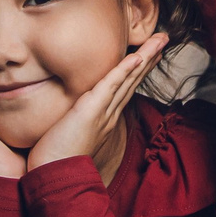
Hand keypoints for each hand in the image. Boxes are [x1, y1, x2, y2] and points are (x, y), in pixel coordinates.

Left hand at [27, 34, 168, 171]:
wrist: (52, 178)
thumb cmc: (55, 159)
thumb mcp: (70, 134)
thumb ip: (76, 121)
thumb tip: (73, 112)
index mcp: (105, 119)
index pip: (126, 88)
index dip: (139, 69)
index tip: (150, 54)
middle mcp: (109, 115)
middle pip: (133, 80)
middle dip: (149, 58)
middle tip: (163, 38)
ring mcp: (103, 113)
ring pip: (128, 80)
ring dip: (145, 57)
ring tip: (159, 40)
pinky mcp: (91, 111)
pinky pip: (111, 86)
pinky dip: (124, 71)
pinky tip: (136, 57)